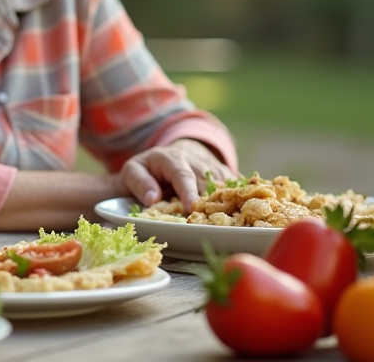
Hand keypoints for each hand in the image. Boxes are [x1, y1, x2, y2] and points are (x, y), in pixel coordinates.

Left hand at [118, 138, 233, 211]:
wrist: (172, 153)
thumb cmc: (150, 168)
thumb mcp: (133, 171)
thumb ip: (139, 183)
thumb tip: (151, 199)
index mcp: (169, 158)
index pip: (182, 174)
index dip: (188, 191)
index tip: (191, 207)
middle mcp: (193, 159)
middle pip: (206, 180)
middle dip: (209, 199)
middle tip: (210, 220)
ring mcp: (211, 165)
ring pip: (223, 182)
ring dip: (227, 199)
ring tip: (227, 219)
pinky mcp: (223, 172)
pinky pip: (234, 184)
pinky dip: (237, 197)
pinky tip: (240, 210)